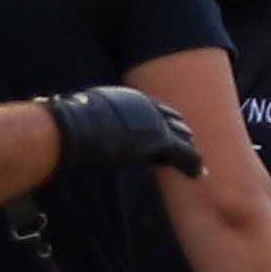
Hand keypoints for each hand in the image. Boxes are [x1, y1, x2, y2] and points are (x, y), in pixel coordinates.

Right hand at [48, 86, 202, 180]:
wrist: (75, 126)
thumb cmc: (70, 123)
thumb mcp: (85, 112)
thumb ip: (94, 116)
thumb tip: (74, 117)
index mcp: (130, 98)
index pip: (155, 109)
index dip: (165, 121)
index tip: (171, 128)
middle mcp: (147, 106)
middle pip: (172, 119)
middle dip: (181, 132)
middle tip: (190, 142)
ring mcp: (155, 123)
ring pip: (181, 136)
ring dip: (189, 149)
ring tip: (197, 162)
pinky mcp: (160, 141)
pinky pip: (184, 153)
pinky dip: (193, 164)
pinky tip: (200, 174)